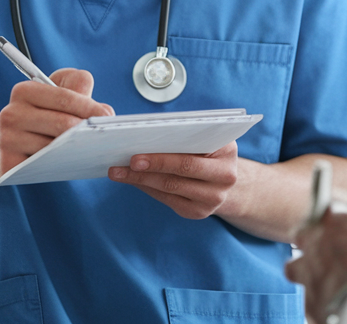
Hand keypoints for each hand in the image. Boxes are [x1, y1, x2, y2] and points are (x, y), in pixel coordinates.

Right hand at [0, 68, 113, 180]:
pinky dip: (62, 164)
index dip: (90, 107)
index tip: (107, 116)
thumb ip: (78, 88)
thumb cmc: (40, 118)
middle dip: (88, 130)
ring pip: (55, 146)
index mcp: (24, 91)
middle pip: (62, 123)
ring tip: (91, 148)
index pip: (65, 97)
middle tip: (105, 135)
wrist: (8, 146)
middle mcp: (11, 113)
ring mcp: (7, 140)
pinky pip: (44, 165)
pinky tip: (72, 162)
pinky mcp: (8, 163)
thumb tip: (104, 111)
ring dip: (77, 149)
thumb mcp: (56, 93)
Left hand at [107, 141, 239, 218]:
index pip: (191, 153)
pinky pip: (168, 199)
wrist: (223, 178)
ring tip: (119, 172)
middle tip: (124, 163)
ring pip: (171, 187)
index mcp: (227, 150)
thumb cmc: (206, 149)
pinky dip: (147, 188)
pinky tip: (133, 180)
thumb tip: (143, 137)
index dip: (162, 155)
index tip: (136, 153)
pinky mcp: (198, 212)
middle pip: (181, 172)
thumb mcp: (204, 136)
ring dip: (141, 179)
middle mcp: (226, 176)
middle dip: (150, 167)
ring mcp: (214, 198)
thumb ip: (183, 135)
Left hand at [286, 203, 346, 323]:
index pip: (329, 204)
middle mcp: (314, 237)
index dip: (335, 213)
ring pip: (295, 262)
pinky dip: (314, 293)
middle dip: (313, 239)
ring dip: (307, 268)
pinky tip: (328, 298)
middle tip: (330, 250)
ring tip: (325, 278)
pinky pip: (304, 289)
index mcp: (337, 218)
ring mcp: (305, 263)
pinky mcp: (303, 289)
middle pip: (303, 231)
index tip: (341, 220)